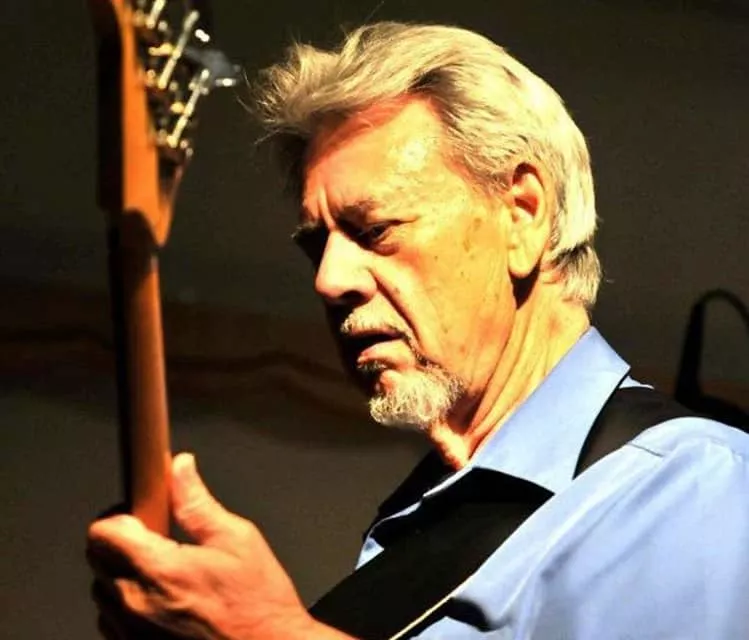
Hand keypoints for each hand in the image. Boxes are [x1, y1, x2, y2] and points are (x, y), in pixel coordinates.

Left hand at [87, 453, 331, 638]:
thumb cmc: (259, 605)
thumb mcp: (238, 540)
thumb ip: (198, 503)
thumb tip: (180, 468)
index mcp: (160, 571)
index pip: (103, 533)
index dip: (119, 515)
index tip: (139, 514)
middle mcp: (137, 606)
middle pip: (97, 559)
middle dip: (121, 542)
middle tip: (157, 540)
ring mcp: (131, 634)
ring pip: (102, 592)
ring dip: (122, 576)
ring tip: (164, 574)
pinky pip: (111, 622)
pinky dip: (128, 606)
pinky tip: (164, 601)